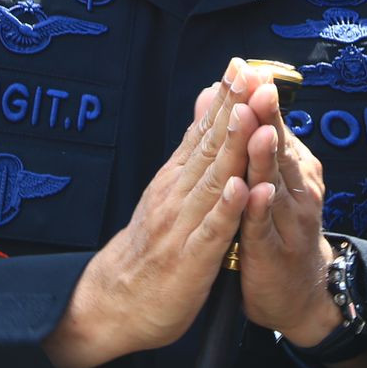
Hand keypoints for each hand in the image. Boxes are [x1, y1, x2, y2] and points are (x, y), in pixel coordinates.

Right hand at [42, 61, 255, 367]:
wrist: (116, 301)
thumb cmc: (150, 246)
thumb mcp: (168, 191)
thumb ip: (190, 150)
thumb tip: (207, 102)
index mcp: (176, 179)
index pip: (203, 132)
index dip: (225, 98)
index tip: (243, 66)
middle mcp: (177, 195)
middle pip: (209, 147)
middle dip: (232, 110)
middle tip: (250, 75)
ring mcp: (183, 226)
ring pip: (212, 182)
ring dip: (232, 148)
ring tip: (248, 116)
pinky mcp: (190, 260)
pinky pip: (211, 232)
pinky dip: (226, 210)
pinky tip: (241, 188)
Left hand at [235, 69, 334, 343]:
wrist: (300, 292)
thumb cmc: (278, 227)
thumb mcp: (265, 177)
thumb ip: (250, 138)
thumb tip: (230, 94)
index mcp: (290, 166)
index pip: (273, 125)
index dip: (260, 99)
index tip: (248, 68)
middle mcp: (295, 186)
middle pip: (278, 146)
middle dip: (267, 117)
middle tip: (259, 85)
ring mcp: (287, 218)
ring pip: (274, 182)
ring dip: (266, 156)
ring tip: (259, 129)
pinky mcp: (274, 249)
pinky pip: (267, 226)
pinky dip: (263, 208)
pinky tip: (257, 191)